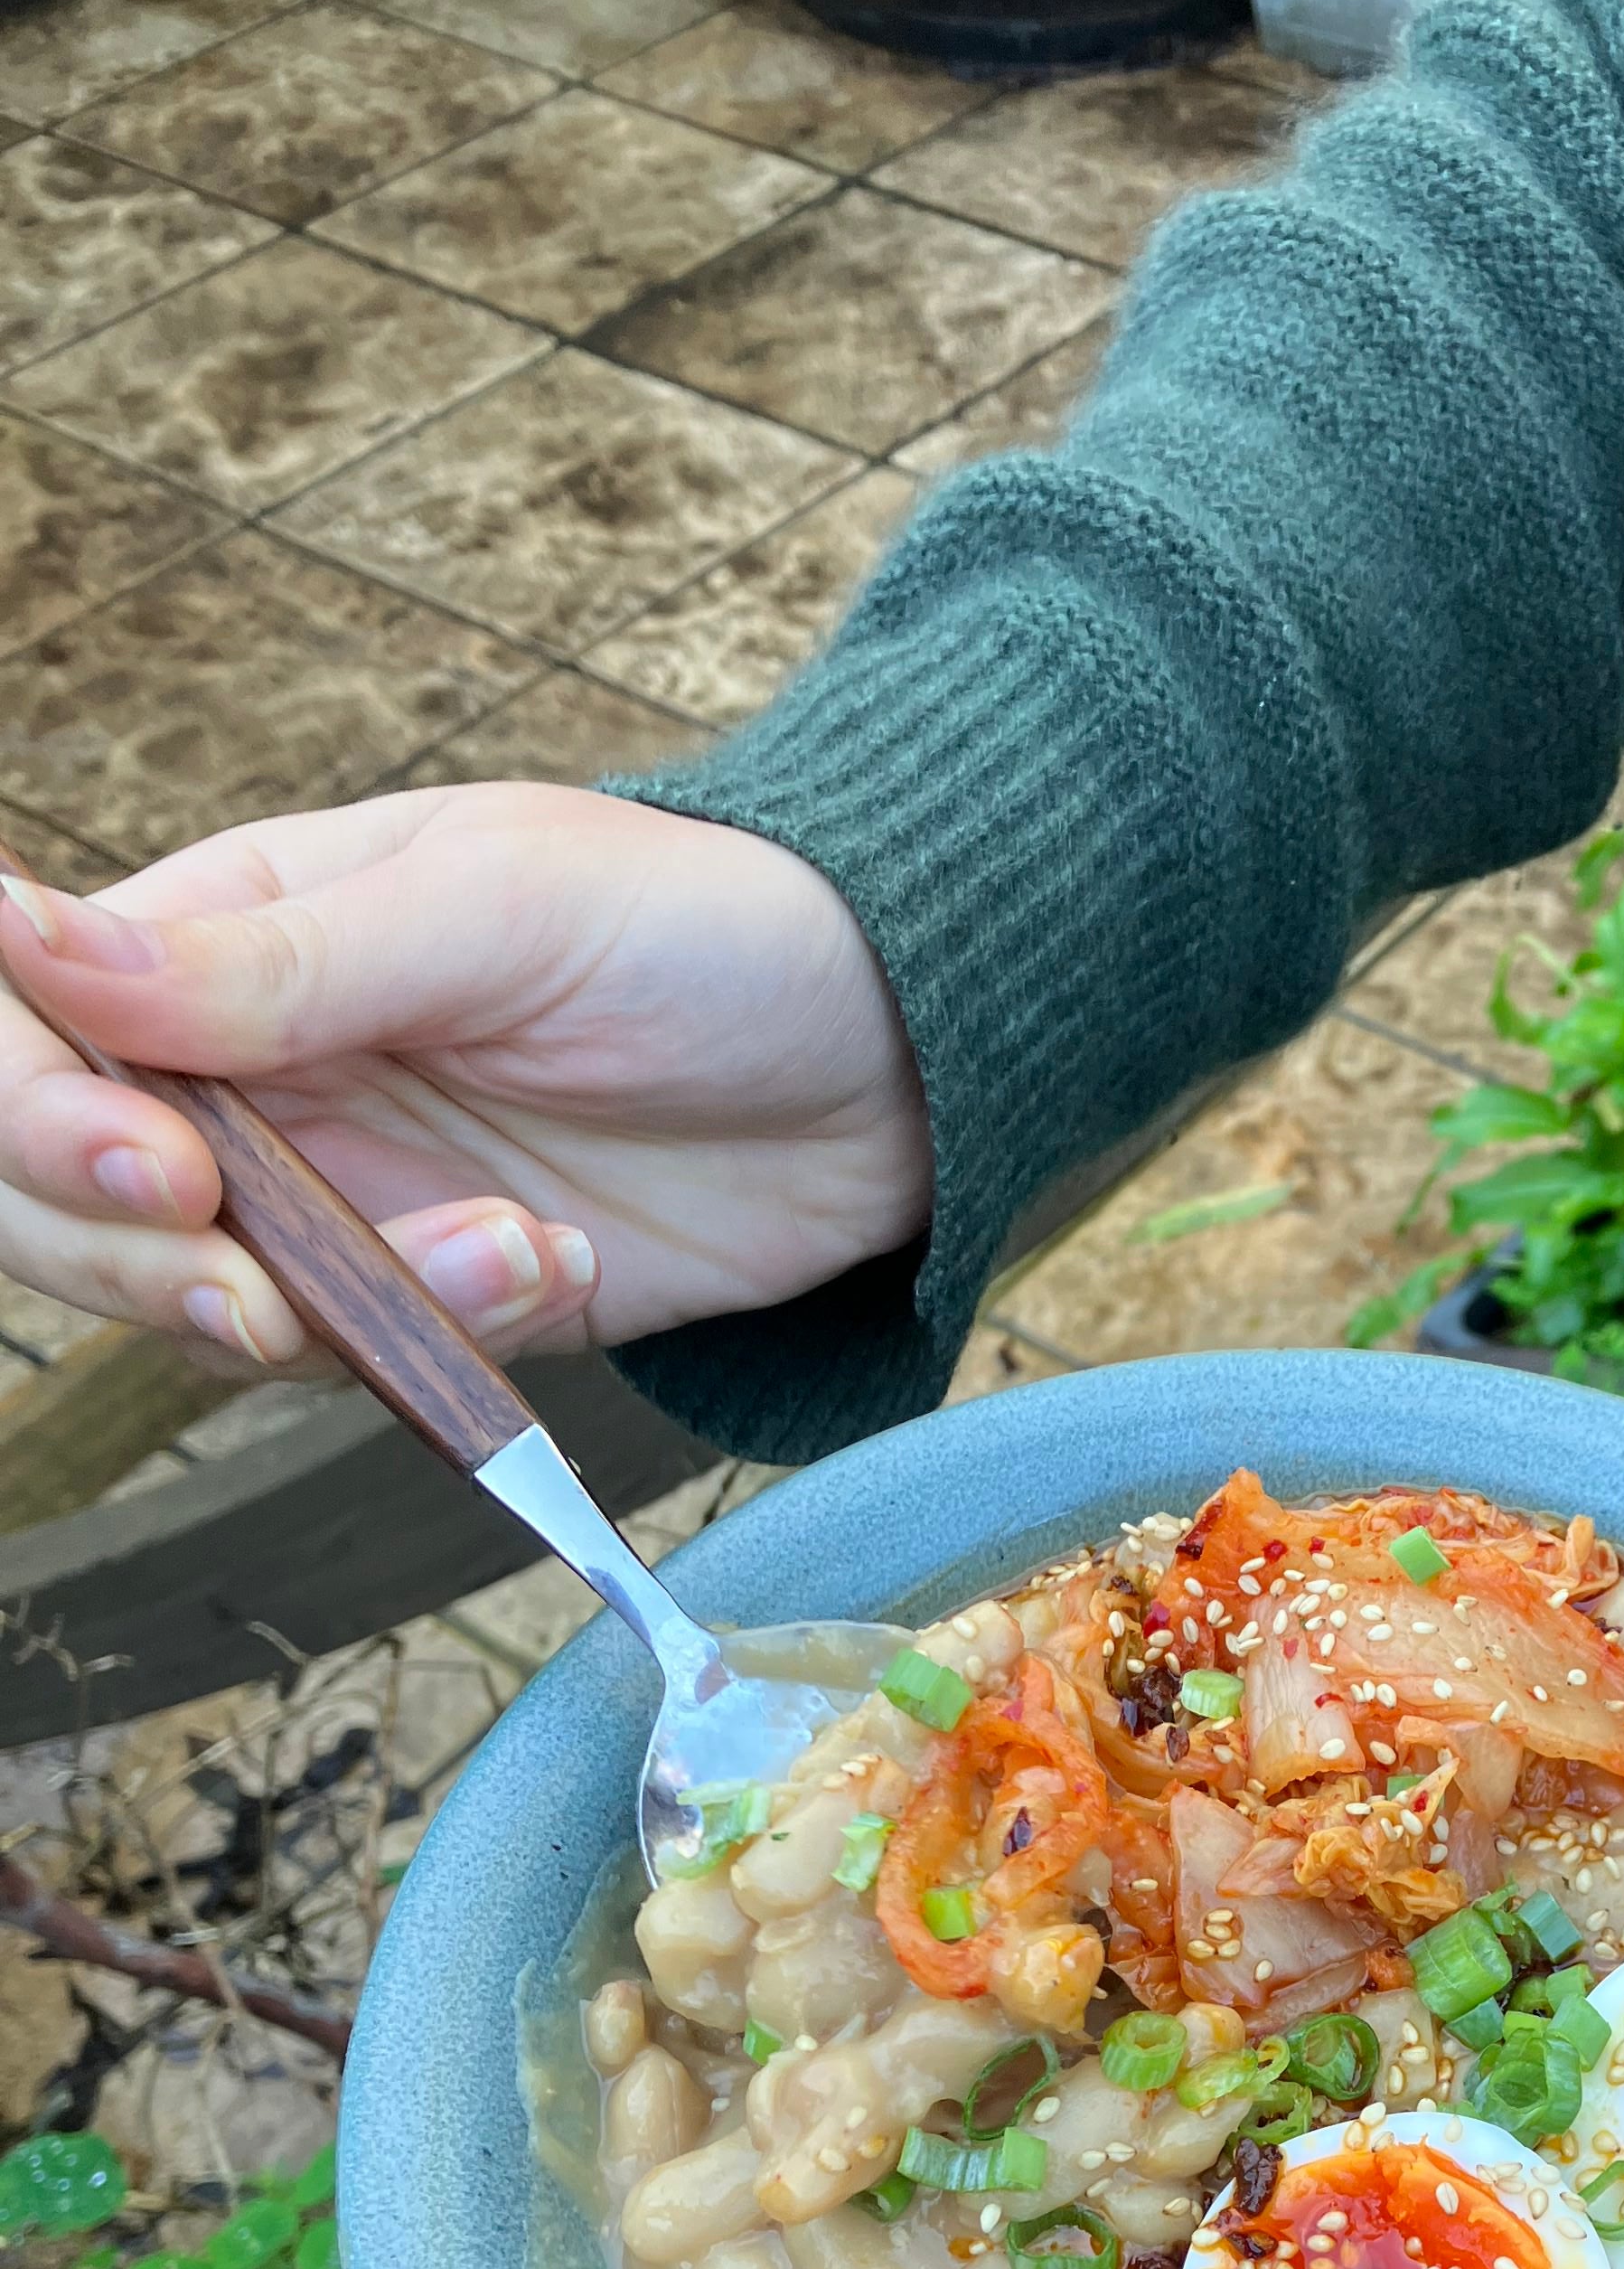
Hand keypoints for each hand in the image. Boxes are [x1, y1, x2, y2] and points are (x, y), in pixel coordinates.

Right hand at [0, 787, 927, 1377]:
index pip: (28, 1027)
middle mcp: (252, 1072)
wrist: (892, 1060)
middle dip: (136, 1261)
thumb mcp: (493, 909)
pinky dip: (450, 1336)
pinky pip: (367, 1359)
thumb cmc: (702, 925)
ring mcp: (339, 1195)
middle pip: (64, 1198)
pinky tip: (556, 1259)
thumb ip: (270, 960)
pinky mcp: (436, 1299)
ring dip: (319, 1312)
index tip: (154, 1164)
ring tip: (492, 1248)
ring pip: (201, 1306)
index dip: (34, 1113)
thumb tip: (21, 936)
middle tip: (255, 1287)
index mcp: (225, 931)